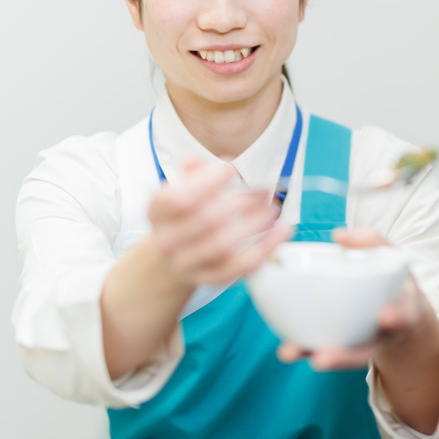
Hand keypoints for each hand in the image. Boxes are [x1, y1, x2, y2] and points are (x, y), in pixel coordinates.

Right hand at [147, 160, 292, 286]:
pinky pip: (241, 266)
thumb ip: (194, 175)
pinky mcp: (209, 278)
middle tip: (263, 190)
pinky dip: (265, 248)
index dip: (206, 182)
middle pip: (206, 220)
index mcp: (157, 212)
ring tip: (272, 209)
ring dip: (254, 223)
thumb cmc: (183, 218)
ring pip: (223, 244)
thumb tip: (208, 160)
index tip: (232, 168)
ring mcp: (187, 263)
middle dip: (240, 201)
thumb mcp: (181, 192)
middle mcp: (166, 241)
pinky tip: (281, 231)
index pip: (178, 198)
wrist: (172, 259)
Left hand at [277, 227, 438, 369]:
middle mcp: (385, 334)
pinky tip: (287, 349)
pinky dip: (308, 351)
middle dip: (345, 356)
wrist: (401, 309)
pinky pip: (329, 351)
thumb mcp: (392, 256)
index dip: (396, 317)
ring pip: (345, 358)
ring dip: (317, 359)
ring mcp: (366, 344)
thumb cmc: (392, 278)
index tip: (384, 317)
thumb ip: (372, 241)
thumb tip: (339, 235)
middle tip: (322, 358)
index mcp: (405, 310)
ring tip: (291, 353)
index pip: (405, 315)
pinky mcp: (348, 348)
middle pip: (368, 350)